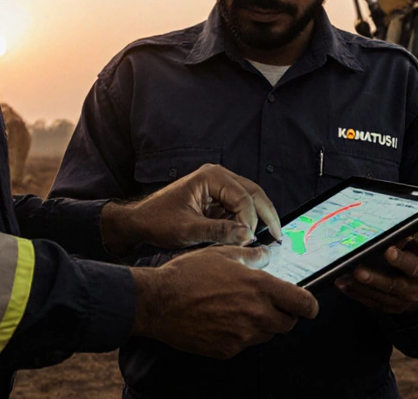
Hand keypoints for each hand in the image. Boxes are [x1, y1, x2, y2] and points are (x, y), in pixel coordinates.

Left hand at [102, 164, 281, 253]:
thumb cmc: (157, 221)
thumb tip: (247, 235)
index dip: (250, 221)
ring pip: (250, 199)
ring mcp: (218, 187)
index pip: (242, 197)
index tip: (250, 241)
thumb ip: (218, 232)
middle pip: (253, 193)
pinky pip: (239, 207)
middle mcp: (217, 177)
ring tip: (269, 238)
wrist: (139, 222)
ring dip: (259, 218)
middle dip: (266, 215)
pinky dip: (247, 221)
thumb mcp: (188, 229)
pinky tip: (251, 236)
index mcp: (210, 176)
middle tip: (278, 236)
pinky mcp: (217, 199)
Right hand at [131, 244, 317, 358]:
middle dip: (283, 314)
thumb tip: (267, 255)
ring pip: (266, 335)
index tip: (306, 304)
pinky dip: (239, 334)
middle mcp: (255, 314)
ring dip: (261, 324)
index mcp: (259, 288)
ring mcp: (242, 336)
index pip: (304, 304)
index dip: (309, 305)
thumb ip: (251, 255)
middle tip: (267, 303)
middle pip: (288, 324)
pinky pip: (244, 344)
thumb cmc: (187, 275)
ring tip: (238, 308)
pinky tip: (222, 320)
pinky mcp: (227, 350)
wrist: (158, 302)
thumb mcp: (221, 254)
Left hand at [335, 226, 417, 316]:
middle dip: (374, 278)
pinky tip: (342, 284)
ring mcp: (399, 301)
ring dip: (359, 287)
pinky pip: (369, 302)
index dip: (401, 260)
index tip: (388, 250)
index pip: (413, 266)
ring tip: (342, 277)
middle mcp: (412, 289)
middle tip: (356, 270)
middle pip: (392, 285)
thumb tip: (415, 221)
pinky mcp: (386, 307)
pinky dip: (354, 294)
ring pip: (378, 296)